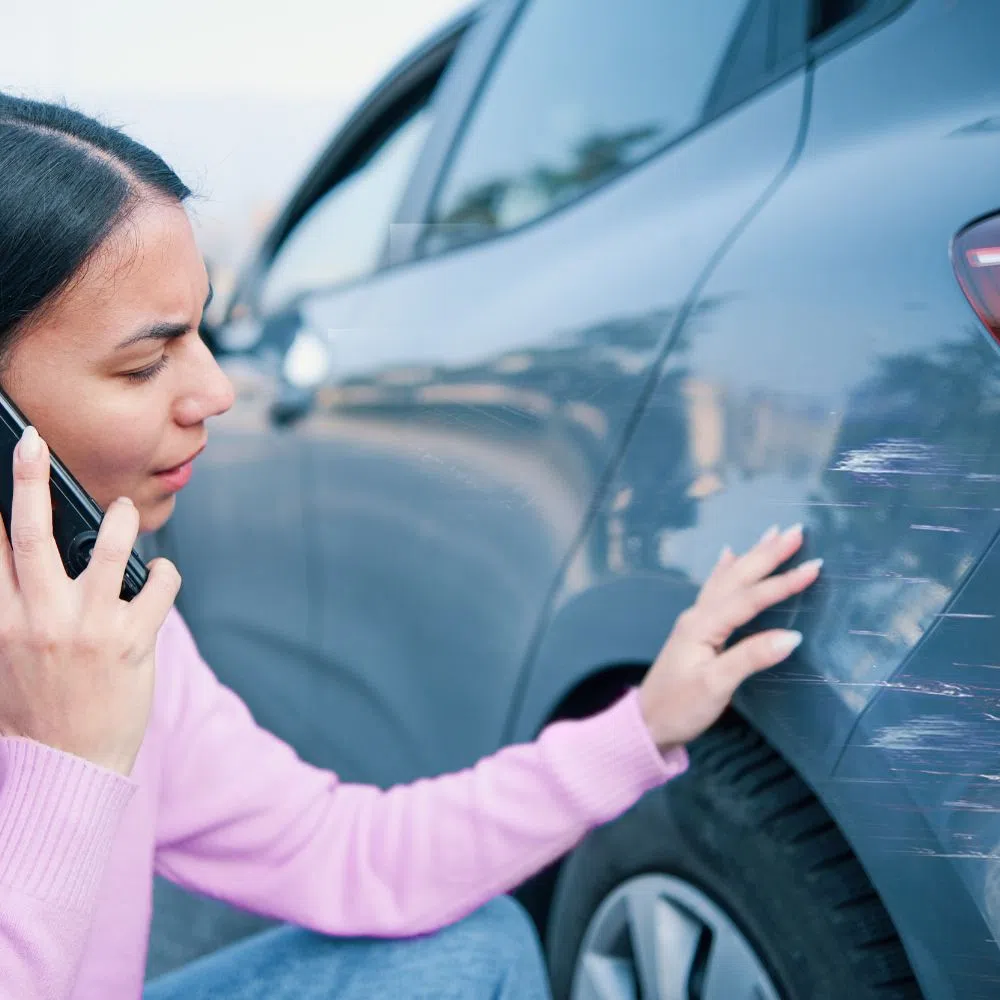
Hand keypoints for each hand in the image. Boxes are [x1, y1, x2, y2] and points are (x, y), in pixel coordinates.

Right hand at [0, 427, 180, 774]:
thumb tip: (18, 562)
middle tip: (32, 444)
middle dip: (30, 481)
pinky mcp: (132, 641)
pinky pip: (157, 587)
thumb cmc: (35, 711)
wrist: (66, 767)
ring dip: (116, 521)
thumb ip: (13, 609)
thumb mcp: (6, 658)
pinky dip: (164, 573)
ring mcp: (89, 627)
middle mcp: (41, 618)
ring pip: (105, 550)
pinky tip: (160, 573)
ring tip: (122, 509)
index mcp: (1, 622)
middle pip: (32, 533)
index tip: (0, 473)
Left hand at [638, 524, 821, 751]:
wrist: (646, 723)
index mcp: (703, 626)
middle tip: (797, 530)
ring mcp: (695, 621)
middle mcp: (698, 616)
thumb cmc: (679, 708)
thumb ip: (751, 658)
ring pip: (728, 579)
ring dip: (752, 556)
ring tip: (772, 533)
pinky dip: (726, 570)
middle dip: (768, 554)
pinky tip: (729, 555)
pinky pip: (715, 589)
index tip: (814, 567)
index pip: (749, 598)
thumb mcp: (716, 687)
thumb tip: (792, 637)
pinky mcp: (696, 630)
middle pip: (737, 578)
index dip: (782, 583)